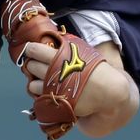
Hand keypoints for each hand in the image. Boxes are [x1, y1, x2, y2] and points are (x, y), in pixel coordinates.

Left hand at [22, 40, 138, 135]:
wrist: (109, 92)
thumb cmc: (96, 70)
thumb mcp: (83, 53)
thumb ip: (67, 48)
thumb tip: (52, 38)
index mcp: (62, 57)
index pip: (36, 50)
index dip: (30, 50)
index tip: (30, 49)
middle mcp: (56, 72)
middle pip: (32, 66)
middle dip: (32, 65)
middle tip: (36, 65)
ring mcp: (56, 88)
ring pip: (32, 84)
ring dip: (34, 82)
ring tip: (41, 80)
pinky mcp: (57, 102)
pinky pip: (39, 97)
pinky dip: (40, 94)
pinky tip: (47, 91)